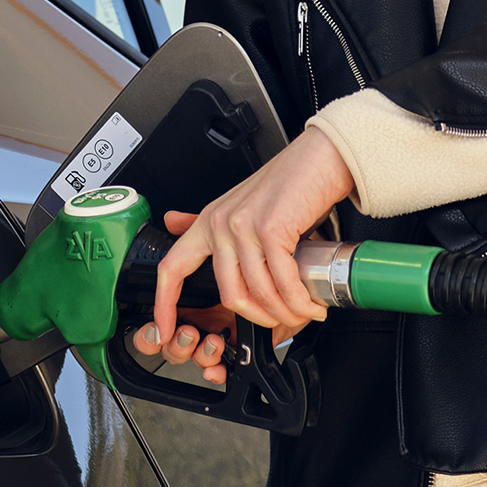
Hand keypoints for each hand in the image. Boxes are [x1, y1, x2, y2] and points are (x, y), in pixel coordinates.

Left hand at [129, 128, 353, 369]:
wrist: (322, 156)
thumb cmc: (290, 182)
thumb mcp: (242, 206)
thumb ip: (210, 223)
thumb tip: (174, 223)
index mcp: (209, 220)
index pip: (172, 267)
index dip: (165, 304)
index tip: (166, 330)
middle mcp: (221, 224)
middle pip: (228, 294)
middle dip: (258, 318)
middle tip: (279, 323)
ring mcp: (243, 227)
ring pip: (257, 292)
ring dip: (285, 312)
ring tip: (303, 313)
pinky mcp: (271, 230)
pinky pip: (282, 282)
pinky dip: (299, 301)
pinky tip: (310, 305)